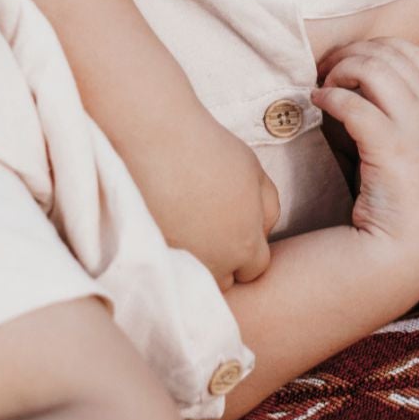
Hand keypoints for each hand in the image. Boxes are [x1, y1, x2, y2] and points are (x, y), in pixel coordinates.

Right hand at [135, 115, 278, 290]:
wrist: (156, 140)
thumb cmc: (209, 150)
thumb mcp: (254, 172)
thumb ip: (267, 206)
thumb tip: (264, 230)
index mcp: (245, 245)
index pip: (255, 268)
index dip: (247, 249)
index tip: (234, 230)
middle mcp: (215, 263)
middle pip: (225, 279)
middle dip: (222, 261)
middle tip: (208, 228)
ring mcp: (181, 263)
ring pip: (195, 278)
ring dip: (195, 262)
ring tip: (186, 227)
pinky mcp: (150, 256)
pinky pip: (166, 267)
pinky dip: (168, 253)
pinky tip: (165, 224)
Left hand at [312, 38, 418, 281]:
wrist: (408, 255)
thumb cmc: (402, 207)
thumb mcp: (413, 155)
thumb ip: (398, 120)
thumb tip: (357, 88)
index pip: (415, 55)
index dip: (378, 49)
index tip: (350, 62)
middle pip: (393, 55)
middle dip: (354, 54)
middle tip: (328, 70)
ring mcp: (418, 132)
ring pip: (375, 70)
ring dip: (342, 70)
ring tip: (323, 87)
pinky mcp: (393, 150)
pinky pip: (355, 105)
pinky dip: (331, 97)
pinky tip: (316, 104)